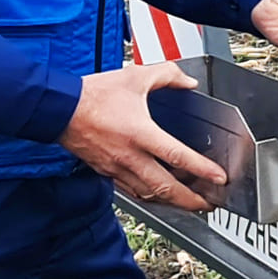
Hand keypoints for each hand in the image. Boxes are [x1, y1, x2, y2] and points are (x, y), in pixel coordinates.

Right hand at [65, 62, 228, 210]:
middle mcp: (129, 156)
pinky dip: (150, 196)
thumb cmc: (93, 94)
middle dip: (191, 200)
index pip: (177, 156)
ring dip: (172, 202)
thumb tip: (187, 81)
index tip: (220, 178)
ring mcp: (116, 168)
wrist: (57, 108)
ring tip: (190, 203)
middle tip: (210, 203)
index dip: (202, 170)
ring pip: (149, 194)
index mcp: (140, 133)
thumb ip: (167, 75)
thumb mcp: (135, 76)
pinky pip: (133, 191)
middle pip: (165, 188)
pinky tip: (161, 195)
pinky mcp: (106, 172)